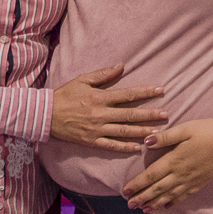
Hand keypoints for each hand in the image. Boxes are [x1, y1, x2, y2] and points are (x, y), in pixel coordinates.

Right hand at [50, 63, 166, 152]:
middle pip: (130, 115)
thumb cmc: (65, 95)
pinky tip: (138, 147)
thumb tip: (121, 65)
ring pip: (124, 132)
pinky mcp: (91, 141)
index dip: (145, 92)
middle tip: (166, 115)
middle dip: (150, 115)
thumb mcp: (82, 80)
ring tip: (158, 133)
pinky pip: (111, 146)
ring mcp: (97, 130)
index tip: (160, 90)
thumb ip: (103, 74)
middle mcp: (101, 114)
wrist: (46, 114)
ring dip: (142, 132)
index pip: (128, 94)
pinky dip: (125, 148)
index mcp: (100, 98)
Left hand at [121, 119, 212, 210]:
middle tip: (129, 205)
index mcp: (175, 159)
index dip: (137, 184)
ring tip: (143, 209)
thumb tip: (146, 141)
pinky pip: (184, 196)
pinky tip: (167, 206)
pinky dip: (173, 202)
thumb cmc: (209, 131)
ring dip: (155, 203)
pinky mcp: (201, 182)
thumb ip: (165, 137)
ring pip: (169, 195)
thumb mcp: (185, 129)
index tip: (125, 191)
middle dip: (142, 197)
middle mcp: (181, 173)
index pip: (151, 175)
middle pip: (157, 188)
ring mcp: (192, 180)